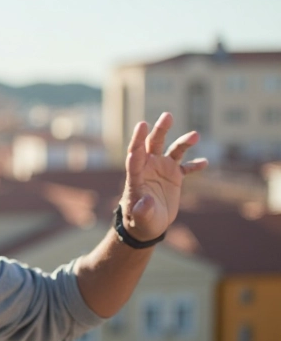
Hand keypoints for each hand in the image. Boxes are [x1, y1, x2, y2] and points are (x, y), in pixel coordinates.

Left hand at [120, 112, 207, 240]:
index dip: (137, 140)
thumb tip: (146, 201)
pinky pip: (186, 167)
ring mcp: (162, 170)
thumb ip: (142, 209)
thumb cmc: (140, 221)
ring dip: (183, 142)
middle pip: (152, 144)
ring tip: (195, 136)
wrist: (147, 225)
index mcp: (136, 176)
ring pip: (172, 151)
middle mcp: (148, 168)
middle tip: (167, 116)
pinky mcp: (174, 176)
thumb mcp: (140, 218)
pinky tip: (205, 162)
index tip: (141, 125)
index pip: (135, 155)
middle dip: (159, 130)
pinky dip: (195, 165)